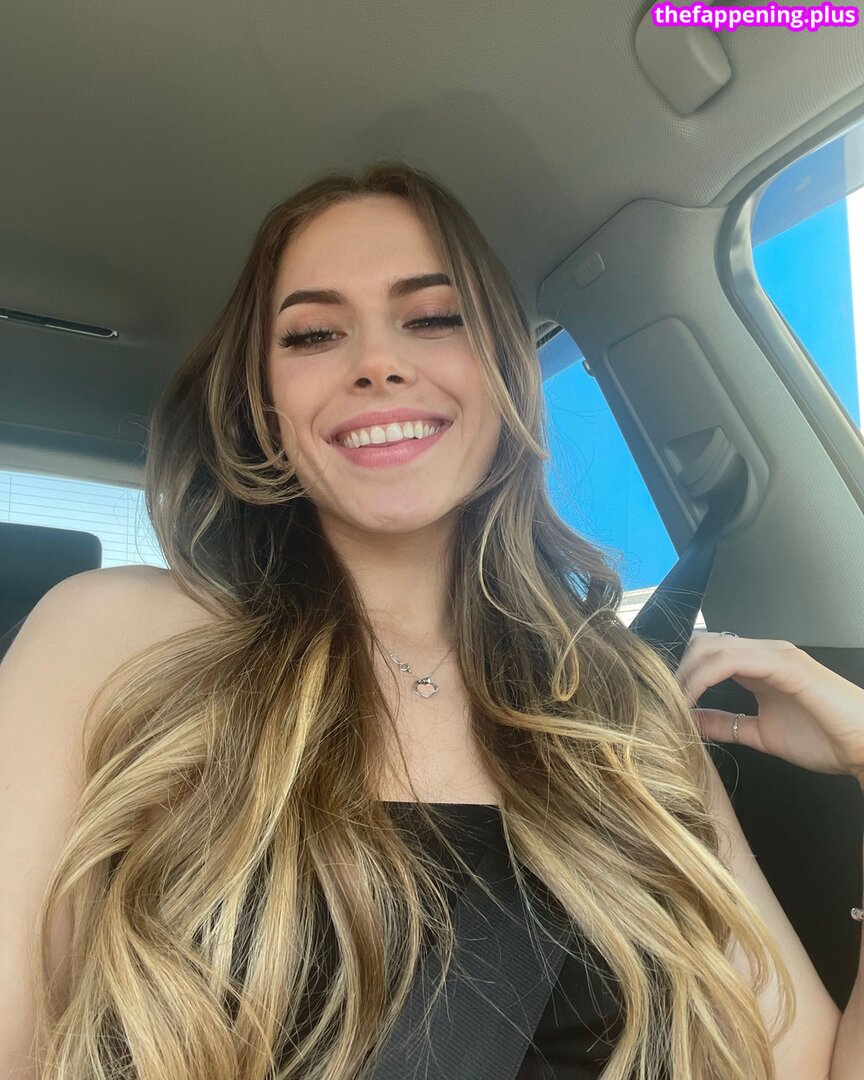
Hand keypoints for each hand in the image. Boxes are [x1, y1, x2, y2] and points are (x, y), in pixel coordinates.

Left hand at [676, 632, 863, 789]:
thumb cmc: (826, 739)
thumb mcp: (760, 734)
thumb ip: (726, 725)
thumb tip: (691, 722)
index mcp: (759, 666)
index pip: (707, 654)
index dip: (681, 674)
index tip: (663, 703)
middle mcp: (764, 653)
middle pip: (702, 645)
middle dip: (677, 671)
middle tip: (661, 702)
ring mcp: (774, 654)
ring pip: (711, 647)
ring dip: (684, 673)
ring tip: (671, 702)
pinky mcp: (783, 663)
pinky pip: (730, 660)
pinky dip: (703, 678)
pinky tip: (690, 698)